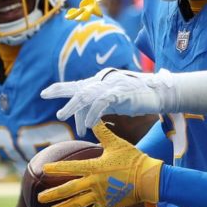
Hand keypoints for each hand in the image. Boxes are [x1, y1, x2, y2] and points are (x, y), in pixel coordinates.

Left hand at [37, 123, 162, 206]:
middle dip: (53, 194)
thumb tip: (93, 117)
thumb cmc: (132, 158)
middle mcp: (94, 183)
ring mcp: (100, 196)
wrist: (147, 177)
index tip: (44, 170)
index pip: (71, 168)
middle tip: (40, 198)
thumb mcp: (117, 142)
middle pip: (69, 189)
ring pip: (77, 204)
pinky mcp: (108, 205)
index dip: (56, 169)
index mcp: (95, 167)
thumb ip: (102, 131)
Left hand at [41, 68, 172, 136]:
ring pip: (87, 95)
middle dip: (62, 93)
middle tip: (52, 105)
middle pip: (78, 88)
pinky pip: (102, 103)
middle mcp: (105, 81)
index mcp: (102, 83)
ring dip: (75, 108)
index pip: (77, 84)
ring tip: (64, 117)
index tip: (44, 93)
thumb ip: (101, 105)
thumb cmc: (139, 98)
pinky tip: (88, 124)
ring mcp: (112, 86)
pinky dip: (93, 113)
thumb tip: (86, 116)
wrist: (161, 93)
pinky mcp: (121, 92)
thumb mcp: (116, 102)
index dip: (60, 88)